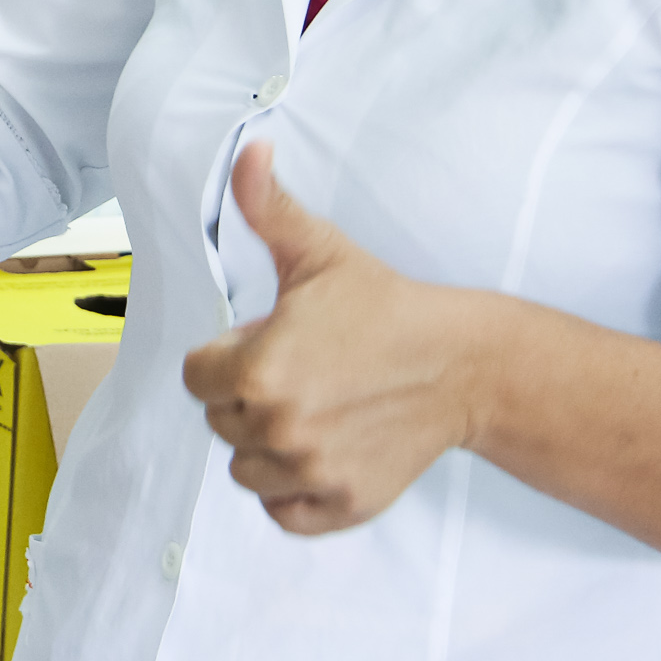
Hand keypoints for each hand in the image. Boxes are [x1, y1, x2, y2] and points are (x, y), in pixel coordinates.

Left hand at [181, 142, 491, 534]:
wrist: (463, 365)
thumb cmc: (385, 307)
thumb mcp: (320, 252)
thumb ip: (267, 205)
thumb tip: (248, 150)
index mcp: (258, 369)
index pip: (196, 376)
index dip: (227, 355)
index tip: (269, 342)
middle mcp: (279, 427)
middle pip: (220, 421)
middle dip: (248, 395)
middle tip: (301, 371)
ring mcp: (311, 470)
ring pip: (246, 469)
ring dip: (268, 443)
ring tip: (313, 407)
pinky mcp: (343, 504)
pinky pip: (281, 511)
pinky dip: (292, 489)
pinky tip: (322, 448)